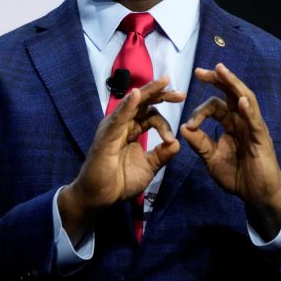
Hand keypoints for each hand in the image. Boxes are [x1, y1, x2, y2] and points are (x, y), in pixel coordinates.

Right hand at [59, 76, 184, 242]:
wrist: (100, 198)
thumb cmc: (120, 181)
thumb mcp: (148, 167)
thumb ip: (161, 155)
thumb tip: (176, 143)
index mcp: (132, 129)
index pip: (150, 114)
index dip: (165, 120)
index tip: (172, 139)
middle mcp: (122, 124)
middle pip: (143, 102)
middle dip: (162, 94)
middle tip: (180, 93)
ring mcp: (113, 128)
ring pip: (132, 103)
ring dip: (149, 91)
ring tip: (164, 82)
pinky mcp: (106, 136)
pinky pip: (119, 117)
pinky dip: (128, 105)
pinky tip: (137, 95)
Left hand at [179, 63, 280, 238]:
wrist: (256, 196)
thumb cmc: (237, 176)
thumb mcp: (212, 159)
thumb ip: (199, 143)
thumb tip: (183, 127)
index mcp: (230, 123)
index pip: (215, 106)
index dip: (199, 111)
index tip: (190, 125)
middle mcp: (242, 120)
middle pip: (231, 93)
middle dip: (217, 80)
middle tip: (200, 71)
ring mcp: (253, 127)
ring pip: (244, 99)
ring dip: (233, 84)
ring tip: (222, 71)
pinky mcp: (261, 138)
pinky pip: (255, 121)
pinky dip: (248, 109)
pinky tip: (241, 100)